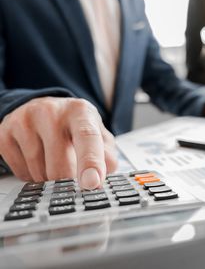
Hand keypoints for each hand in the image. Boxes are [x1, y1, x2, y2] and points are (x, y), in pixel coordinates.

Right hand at [0, 97, 117, 188]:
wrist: (46, 109)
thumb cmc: (76, 126)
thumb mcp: (99, 134)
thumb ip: (107, 155)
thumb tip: (102, 177)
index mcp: (80, 111)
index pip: (87, 137)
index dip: (90, 162)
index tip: (92, 183)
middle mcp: (51, 112)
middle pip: (60, 164)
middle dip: (68, 180)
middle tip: (73, 175)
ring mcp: (25, 121)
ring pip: (39, 172)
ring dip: (49, 179)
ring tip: (55, 162)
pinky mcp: (5, 133)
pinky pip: (20, 172)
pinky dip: (32, 176)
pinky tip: (38, 162)